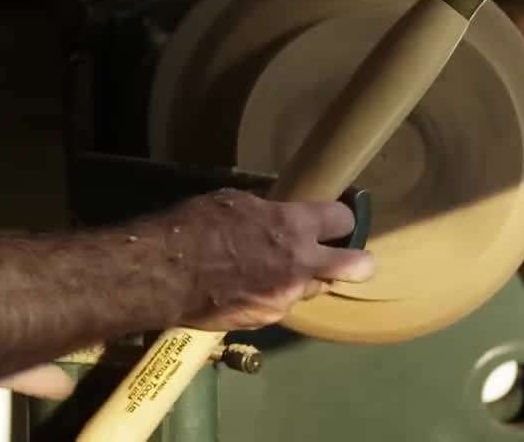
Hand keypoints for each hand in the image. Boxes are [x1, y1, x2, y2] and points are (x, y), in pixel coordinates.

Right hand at [146, 189, 375, 332]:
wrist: (164, 275)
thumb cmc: (195, 226)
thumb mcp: (235, 203)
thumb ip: (267, 213)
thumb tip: (279, 214)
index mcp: (292, 227)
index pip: (342, 219)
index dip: (340, 218)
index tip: (336, 219)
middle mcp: (300, 265)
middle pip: (356, 266)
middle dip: (358, 261)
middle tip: (349, 258)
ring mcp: (286, 298)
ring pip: (314, 289)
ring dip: (306, 280)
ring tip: (280, 272)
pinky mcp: (267, 321)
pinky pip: (283, 305)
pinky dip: (274, 296)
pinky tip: (251, 288)